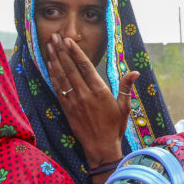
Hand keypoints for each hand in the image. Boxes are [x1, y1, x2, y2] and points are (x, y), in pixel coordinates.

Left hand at [45, 33, 138, 166]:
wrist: (100, 147)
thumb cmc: (115, 127)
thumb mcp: (124, 107)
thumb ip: (126, 87)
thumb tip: (135, 72)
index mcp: (99, 91)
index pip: (85, 67)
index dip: (75, 52)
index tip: (68, 40)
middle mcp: (84, 94)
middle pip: (70, 68)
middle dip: (61, 51)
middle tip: (54, 36)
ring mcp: (73, 101)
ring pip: (61, 76)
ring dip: (54, 60)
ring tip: (49, 46)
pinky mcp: (66, 108)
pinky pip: (57, 88)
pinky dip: (52, 75)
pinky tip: (49, 65)